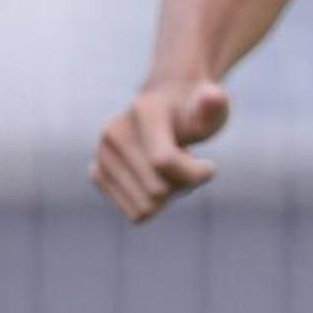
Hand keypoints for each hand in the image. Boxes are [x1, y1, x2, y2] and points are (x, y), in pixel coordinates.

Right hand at [92, 77, 231, 222]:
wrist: (166, 104)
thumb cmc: (194, 111)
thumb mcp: (213, 107)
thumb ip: (214, 105)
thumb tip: (213, 98)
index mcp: (143, 112)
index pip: (164, 162)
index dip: (195, 174)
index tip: (208, 166)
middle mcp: (114, 132)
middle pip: (157, 192)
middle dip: (181, 185)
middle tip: (187, 164)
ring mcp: (102, 154)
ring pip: (146, 209)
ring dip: (167, 195)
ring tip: (170, 170)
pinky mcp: (98, 173)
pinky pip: (134, 214)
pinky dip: (151, 203)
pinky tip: (155, 178)